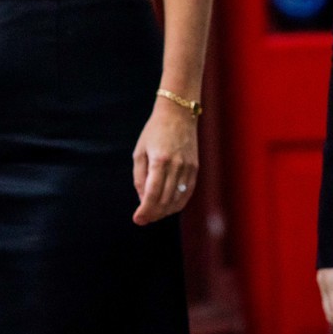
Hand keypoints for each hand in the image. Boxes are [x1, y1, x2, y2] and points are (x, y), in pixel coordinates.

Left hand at [132, 98, 199, 225]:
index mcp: (159, 160)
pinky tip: (169, 207)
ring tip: (154, 214)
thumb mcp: (140, 152)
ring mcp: (188, 167)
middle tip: (143, 219)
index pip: (152, 194)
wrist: (178, 113)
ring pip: (178, 199)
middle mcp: (176, 165)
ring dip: (165, 211)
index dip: (144, 210)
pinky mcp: (195, 167)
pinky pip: (188, 192)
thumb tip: (143, 200)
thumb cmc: (154, 131)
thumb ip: (140, 178)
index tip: (137, 219)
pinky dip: (178, 203)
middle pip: (165, 200)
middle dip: (153, 214)